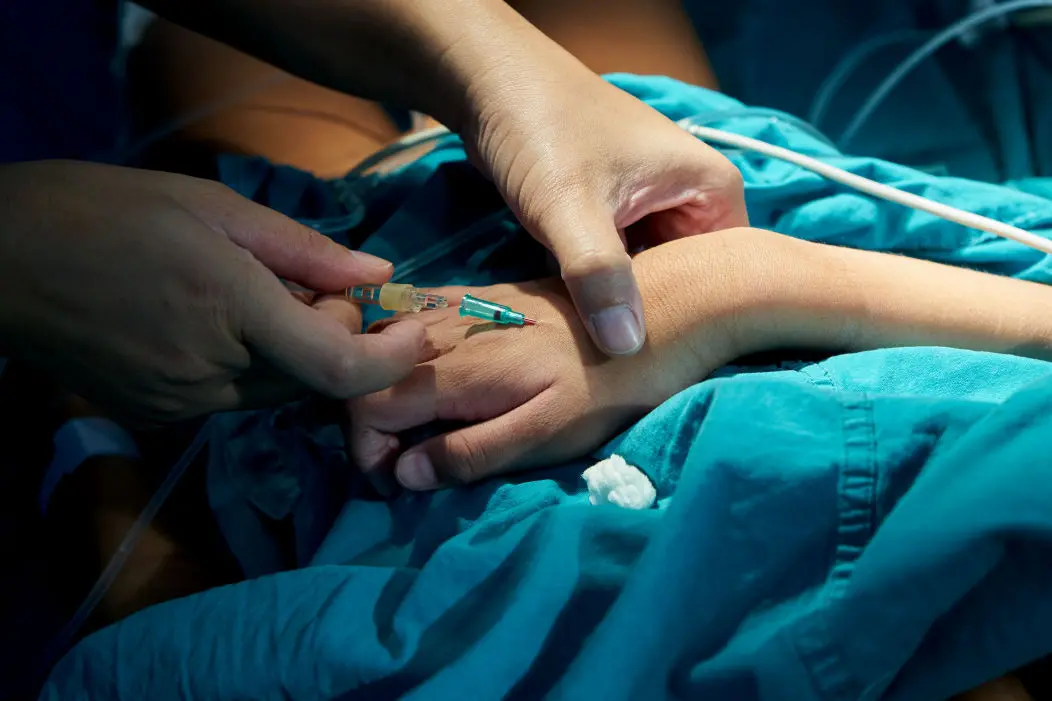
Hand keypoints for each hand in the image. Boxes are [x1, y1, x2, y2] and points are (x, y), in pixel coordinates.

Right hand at [0, 161, 424, 423]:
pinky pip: (236, 397)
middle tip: (322, 285)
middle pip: (315, 377)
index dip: (392, 357)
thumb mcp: (214, 207)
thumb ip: (305, 250)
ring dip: (296, 351)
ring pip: (279, 390)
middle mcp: (212, 373)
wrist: (3, 260)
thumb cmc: (106, 212)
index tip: (415, 328)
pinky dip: (254, 365)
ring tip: (261, 294)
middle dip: (340, 337)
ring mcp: (183, 403)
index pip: (341, 368)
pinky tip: (223, 321)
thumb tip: (376, 275)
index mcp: (230, 310)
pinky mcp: (160, 415)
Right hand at [346, 276, 719, 492]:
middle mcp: (446, 331)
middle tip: (404, 458)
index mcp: (456, 371)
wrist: (663, 311)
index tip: (398, 481)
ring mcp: (461, 306)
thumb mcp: (548, 434)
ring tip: (412, 423)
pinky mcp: (481, 294)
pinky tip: (425, 370)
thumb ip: (471, 452)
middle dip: (367, 421)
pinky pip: (415, 311)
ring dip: (381, 384)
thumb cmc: (610, 387)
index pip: (365, 406)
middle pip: (367, 373)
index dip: (367, 451)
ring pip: (384, 340)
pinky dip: (401, 346)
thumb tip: (403, 474)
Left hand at [461, 45, 746, 356]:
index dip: (696, 320)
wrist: (490, 87)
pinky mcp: (616, 216)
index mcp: (711, 189)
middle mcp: (691, 198)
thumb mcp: (570, 207)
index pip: (729, 276)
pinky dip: (599, 290)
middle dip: (652, 316)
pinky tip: (579, 320)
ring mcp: (652, 207)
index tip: (659, 359)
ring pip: (648, 278)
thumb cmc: (541, 131)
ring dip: (620, 306)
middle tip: (617, 359)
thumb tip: (627, 346)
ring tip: (596, 346)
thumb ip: (599, 275)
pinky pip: (619, 267)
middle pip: (688, 282)